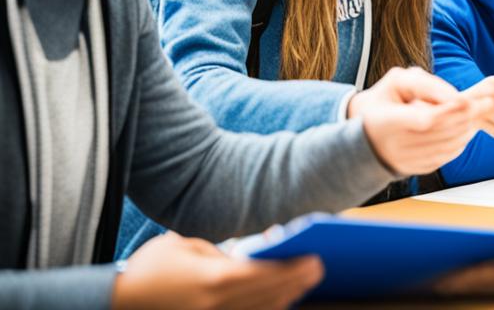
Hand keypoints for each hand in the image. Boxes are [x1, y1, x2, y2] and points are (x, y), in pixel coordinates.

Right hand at [111, 231, 322, 309]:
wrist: (117, 303)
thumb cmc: (151, 268)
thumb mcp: (185, 246)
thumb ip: (221, 252)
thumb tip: (251, 257)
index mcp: (211, 281)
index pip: (261, 275)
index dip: (289, 268)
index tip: (312, 259)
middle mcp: (214, 306)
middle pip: (266, 295)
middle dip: (295, 281)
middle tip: (319, 268)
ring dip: (284, 297)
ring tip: (304, 283)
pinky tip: (279, 301)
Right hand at [348, 67, 488, 175]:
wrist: (366, 136)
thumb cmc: (384, 102)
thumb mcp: (396, 82)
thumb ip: (424, 84)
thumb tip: (454, 97)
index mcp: (387, 121)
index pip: (424, 119)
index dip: (448, 111)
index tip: (467, 100)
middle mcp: (396, 146)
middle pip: (442, 132)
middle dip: (468, 116)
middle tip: (487, 103)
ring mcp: (407, 161)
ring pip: (447, 146)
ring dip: (467, 129)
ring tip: (479, 113)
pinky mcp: (417, 169)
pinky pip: (446, 156)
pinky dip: (460, 141)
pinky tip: (467, 127)